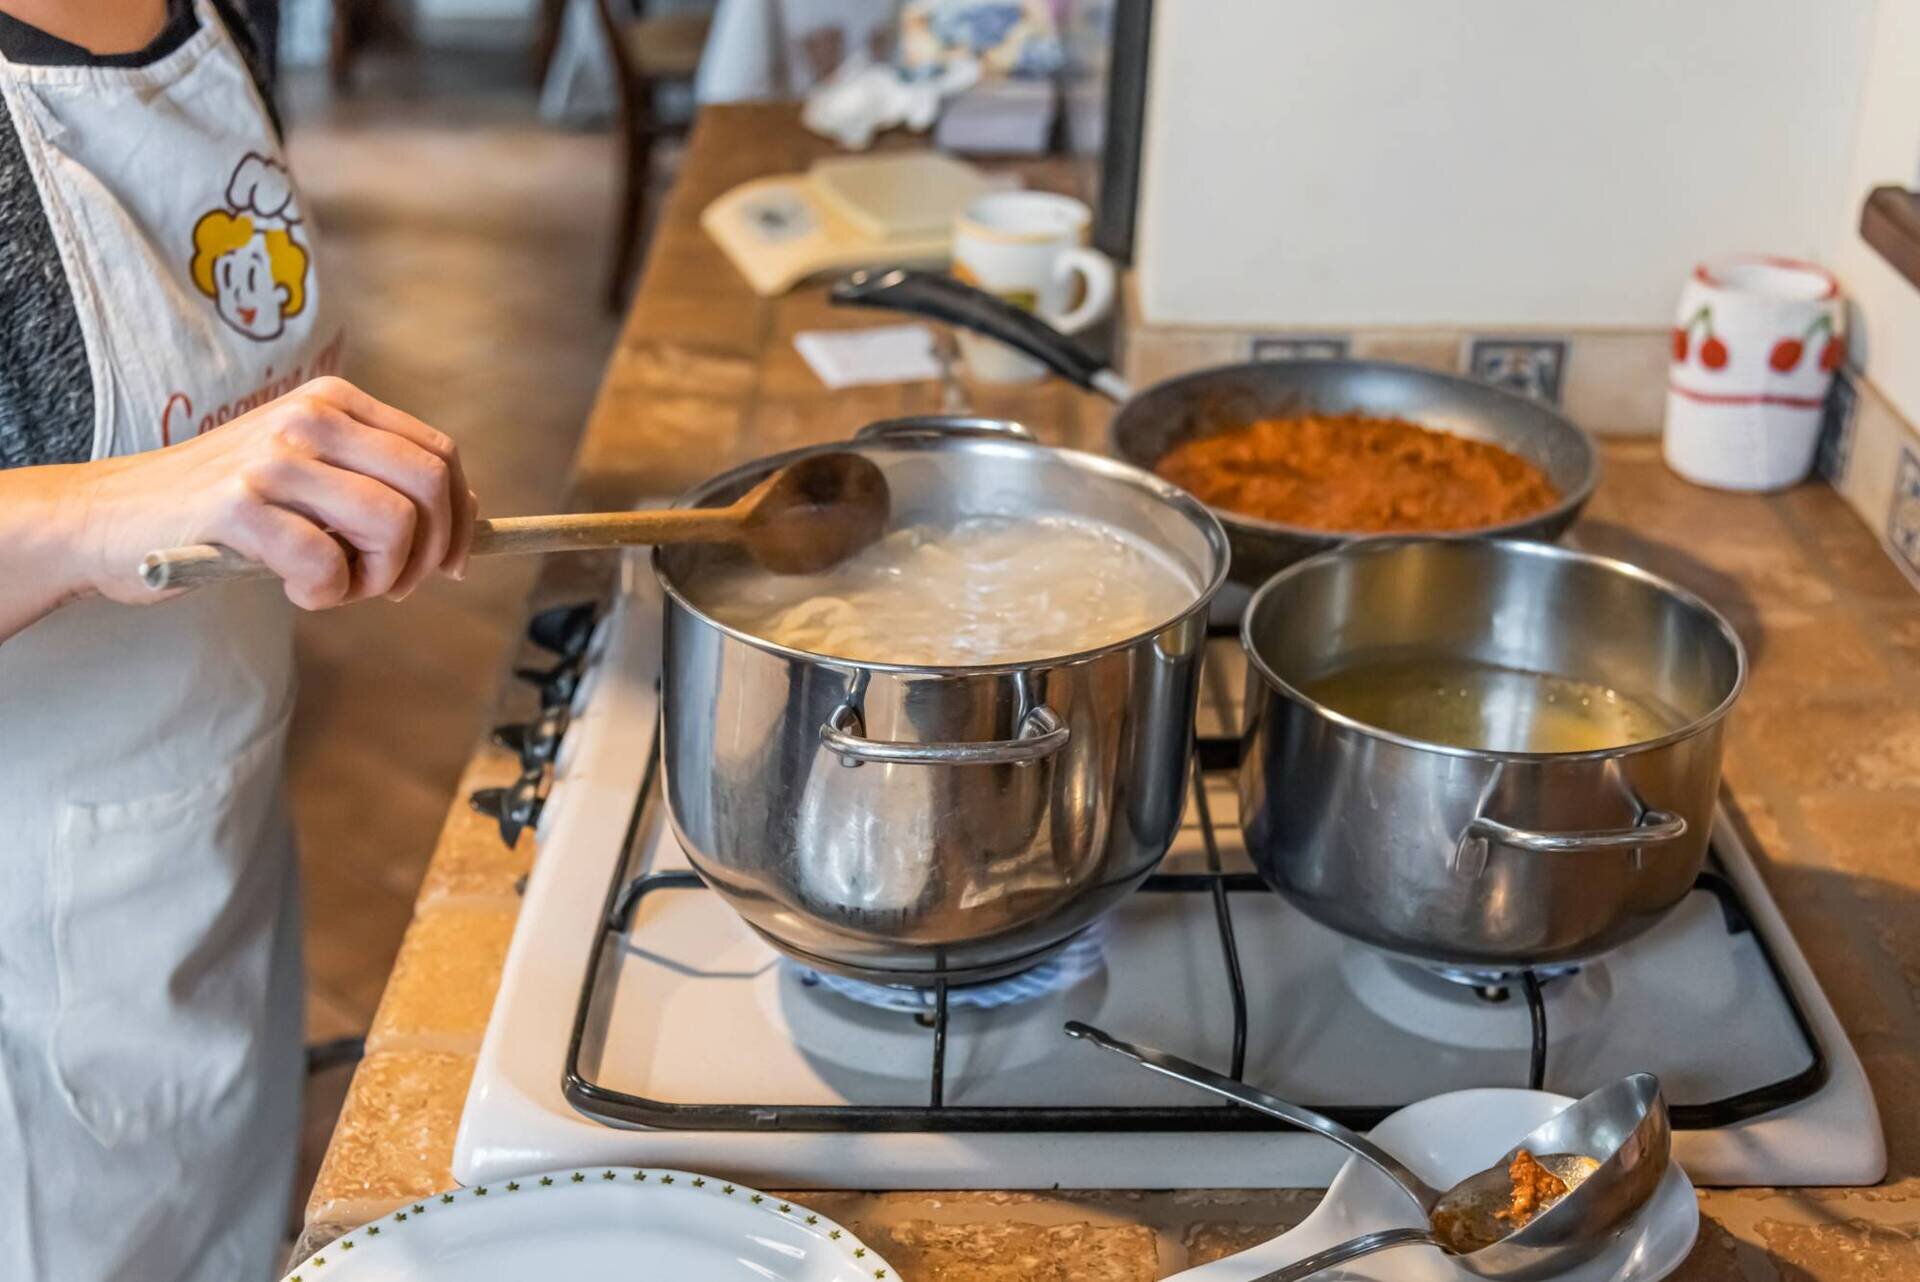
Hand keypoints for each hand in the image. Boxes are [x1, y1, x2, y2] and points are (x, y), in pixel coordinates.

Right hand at [71, 377, 475, 608]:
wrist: (108, 517)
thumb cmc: (223, 508)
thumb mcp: (308, 476)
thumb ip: (376, 483)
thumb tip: (468, 518)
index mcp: (334, 402)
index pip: (440, 455)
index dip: (461, 519)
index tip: (452, 564)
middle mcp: (308, 418)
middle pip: (430, 487)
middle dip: (431, 554)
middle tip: (392, 586)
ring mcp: (272, 459)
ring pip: (392, 526)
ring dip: (376, 579)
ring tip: (334, 585)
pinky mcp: (237, 507)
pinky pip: (326, 565)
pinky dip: (325, 595)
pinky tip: (293, 588)